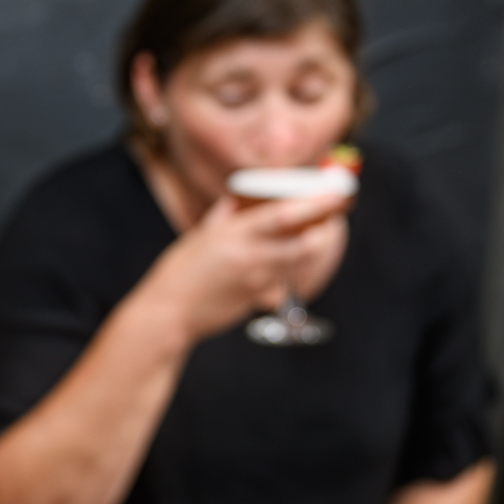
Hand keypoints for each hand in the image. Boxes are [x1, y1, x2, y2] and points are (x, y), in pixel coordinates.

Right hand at [146, 191, 351, 344]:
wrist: (168, 312)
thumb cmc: (178, 272)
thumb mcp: (199, 236)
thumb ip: (223, 216)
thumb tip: (238, 199)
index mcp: (233, 234)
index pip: (283, 214)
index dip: (315, 202)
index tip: (335, 191)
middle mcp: (250, 255)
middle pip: (304, 241)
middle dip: (326, 227)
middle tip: (335, 213)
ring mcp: (256, 280)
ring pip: (300, 261)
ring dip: (315, 246)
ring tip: (320, 232)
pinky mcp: (257, 298)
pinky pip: (284, 280)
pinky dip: (294, 268)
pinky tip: (291, 261)